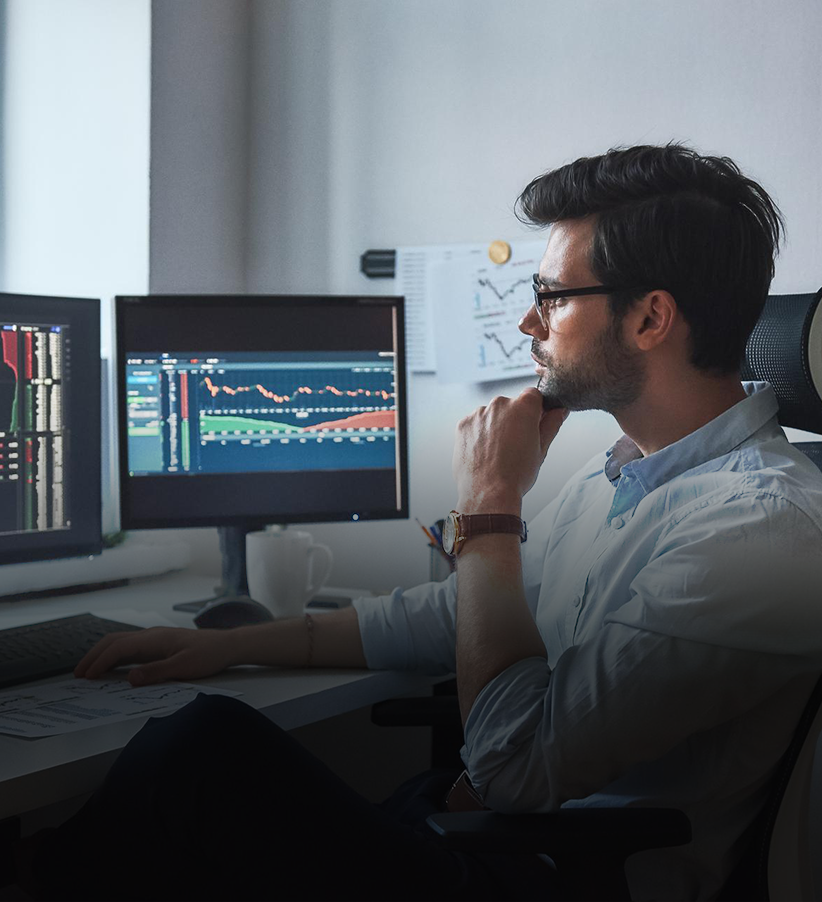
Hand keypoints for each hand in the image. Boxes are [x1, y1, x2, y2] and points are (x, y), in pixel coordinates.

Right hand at [74, 627, 235, 685]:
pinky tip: (113, 666)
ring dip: (103, 654)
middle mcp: (151, 635)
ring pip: (121, 642)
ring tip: (89, 670)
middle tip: (78, 674)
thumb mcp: (184, 667)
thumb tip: (130, 678)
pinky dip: (115, 655)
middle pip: (114, 641)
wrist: (227, 645)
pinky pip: (130, 647)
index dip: (100, 662)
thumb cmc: (209, 655)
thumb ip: (156, 672)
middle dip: (94, 656)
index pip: (119, 648)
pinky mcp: (159, 644)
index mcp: (154, 639)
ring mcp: (155, 638)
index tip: (86, 676)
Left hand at [453, 388, 566, 512]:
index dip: (535, 409)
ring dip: (495, 426)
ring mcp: (478, 414)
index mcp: (523, 407)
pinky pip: (475, 424)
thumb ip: (551, 424)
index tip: (534, 424)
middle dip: (514, 419)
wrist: (488, 493)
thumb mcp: (542, 449)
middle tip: (515, 445)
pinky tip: (484, 452)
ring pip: (491, 415)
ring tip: (497, 452)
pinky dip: (479, 434)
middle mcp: (499, 404)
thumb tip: (560, 411)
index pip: (533, 395)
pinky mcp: (463, 425)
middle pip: (510, 405)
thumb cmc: (516, 474)